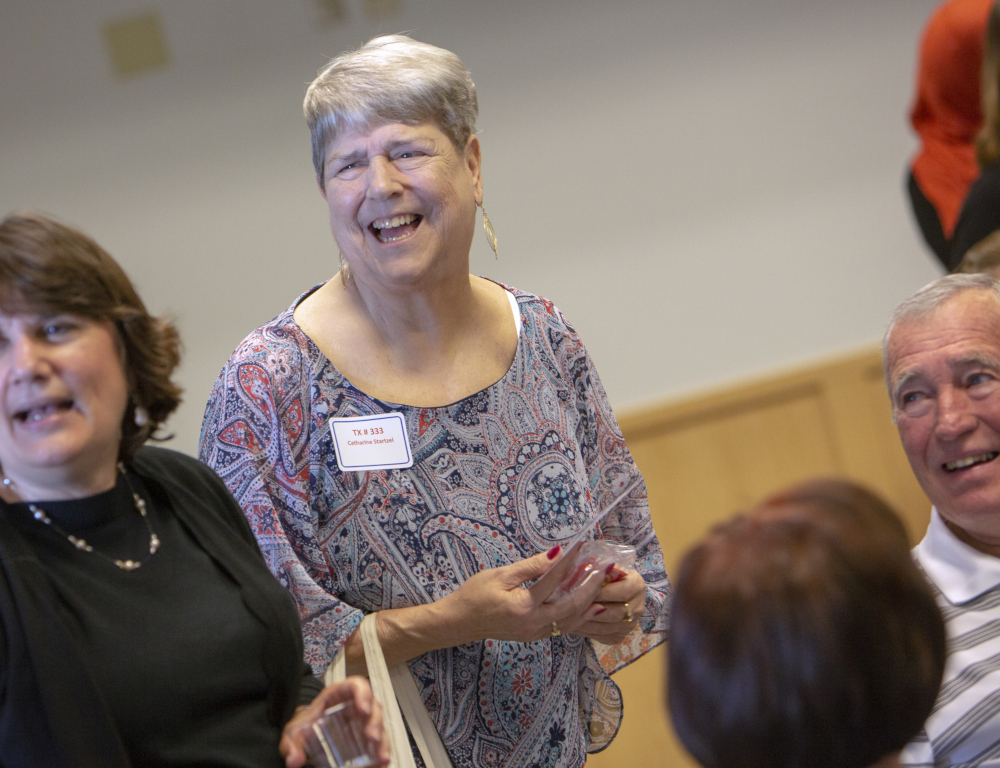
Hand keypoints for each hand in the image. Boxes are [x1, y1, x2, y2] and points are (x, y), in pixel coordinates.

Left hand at [280, 676, 390, 767]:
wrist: (308, 733)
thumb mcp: (294, 731)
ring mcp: (363, 722)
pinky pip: (379, 742)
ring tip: (382, 758)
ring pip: (379, 726)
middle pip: (373, 707)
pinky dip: (382, 752)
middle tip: (371, 738)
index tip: (363, 710)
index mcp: (339, 695)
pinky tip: (382, 764)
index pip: (356, 685)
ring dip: (382, 741)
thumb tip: (294, 761)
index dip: (363, 694)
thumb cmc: (305, 725)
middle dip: (375, 723)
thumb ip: (291, 743)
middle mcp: (356, 706)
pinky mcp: (366, 738)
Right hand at [443, 543, 609, 643]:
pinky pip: (562, 626)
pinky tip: (584, 600)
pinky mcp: (534, 636)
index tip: (581, 547)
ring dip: (587, 603)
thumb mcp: (500, 575)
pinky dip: (576, 613)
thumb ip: (531, 567)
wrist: (458, 622)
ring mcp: (535, 633)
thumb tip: (556, 554)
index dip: (569, 562)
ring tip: (601, 585)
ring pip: (571, 621)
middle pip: (572, 607)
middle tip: (604, 571)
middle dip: (590, 588)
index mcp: (523, 606)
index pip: (553, 581)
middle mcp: (533, 623)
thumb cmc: (474, 594)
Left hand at [572, 567, 645, 644]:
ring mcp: (631, 624)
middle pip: (617, 613)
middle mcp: (638, 606)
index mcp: (637, 585)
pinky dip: (588, 632)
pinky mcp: (621, 636)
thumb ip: (599, 568)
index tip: (585, 591)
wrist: (609, 591)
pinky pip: (603, 636)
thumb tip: (590, 570)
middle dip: (594, 610)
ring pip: (608, 627)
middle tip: (574, 607)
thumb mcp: (603, 567)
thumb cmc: (603, 575)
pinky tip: (575, 625)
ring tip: (570, 618)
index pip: (624, 591)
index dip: (604, 593)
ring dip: (588, 624)